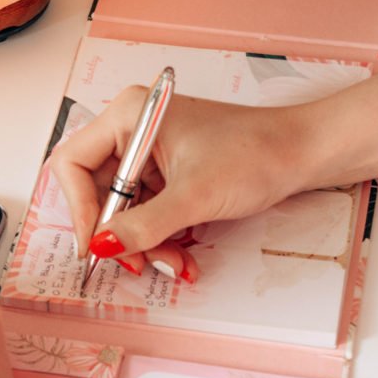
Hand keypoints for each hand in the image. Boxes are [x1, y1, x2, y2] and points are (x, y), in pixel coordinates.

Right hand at [51, 64, 377, 276]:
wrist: (304, 153)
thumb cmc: (257, 153)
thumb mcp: (194, 196)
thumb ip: (143, 225)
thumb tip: (102, 246)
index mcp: (129, 115)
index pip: (72, 164)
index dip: (78, 208)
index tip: (95, 244)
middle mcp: (133, 130)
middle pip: (95, 191)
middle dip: (117, 233)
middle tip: (135, 261)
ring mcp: (150, 153)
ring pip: (122, 209)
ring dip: (142, 243)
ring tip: (173, 262)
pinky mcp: (168, 174)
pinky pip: (146, 213)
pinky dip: (159, 238)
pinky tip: (181, 256)